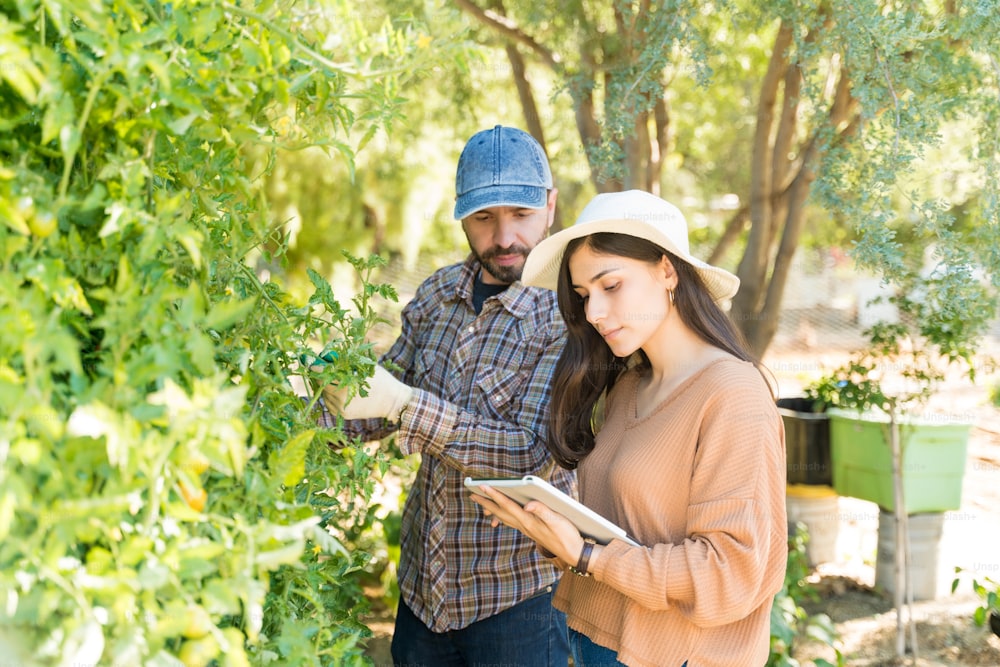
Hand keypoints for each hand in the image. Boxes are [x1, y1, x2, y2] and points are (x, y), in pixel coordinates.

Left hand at [322, 364, 413, 420]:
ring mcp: (341, 409)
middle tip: (324, 368)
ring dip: (326, 386)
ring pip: (324, 395)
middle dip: (321, 376)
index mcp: (345, 385)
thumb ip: (346, 364)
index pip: (322, 375)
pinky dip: (331, 397)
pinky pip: (330, 404)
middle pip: (321, 385)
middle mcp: (340, 399)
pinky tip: (339, 391)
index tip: (312, 362)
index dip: (316, 367)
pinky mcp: (343, 415)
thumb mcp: (364, 367)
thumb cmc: (380, 380)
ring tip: (334, 379)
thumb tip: (327, 358)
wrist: (393, 402)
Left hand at [470, 485, 585, 566]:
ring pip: (504, 518)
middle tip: (472, 494)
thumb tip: (527, 505)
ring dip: (492, 509)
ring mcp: (527, 530)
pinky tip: (503, 516)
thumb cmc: (568, 536)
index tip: (482, 486)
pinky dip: (503, 517)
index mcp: (528, 521)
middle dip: (486, 503)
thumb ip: (542, 511)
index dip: (494, 495)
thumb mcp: (557, 521)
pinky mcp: (531, 531)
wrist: (573, 553)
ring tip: (482, 503)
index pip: (508, 505)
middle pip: (501, 512)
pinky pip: (512, 522)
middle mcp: (524, 526)